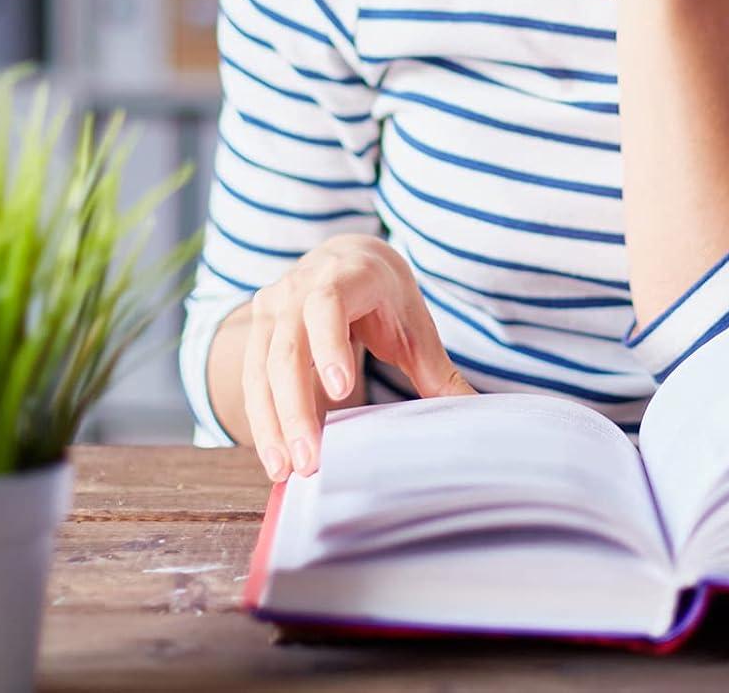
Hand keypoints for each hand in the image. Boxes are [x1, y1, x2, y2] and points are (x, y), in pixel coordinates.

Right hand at [243, 232, 475, 481]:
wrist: (348, 258)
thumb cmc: (385, 295)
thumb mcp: (414, 324)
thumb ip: (437, 369)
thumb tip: (476, 411)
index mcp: (347, 274)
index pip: (329, 306)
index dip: (330, 345)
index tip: (340, 391)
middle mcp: (300, 286)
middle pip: (288, 347)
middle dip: (296, 407)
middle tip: (309, 459)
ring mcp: (272, 307)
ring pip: (261, 368)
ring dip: (271, 423)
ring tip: (285, 470)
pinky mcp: (256, 329)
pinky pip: (252, 379)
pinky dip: (262, 419)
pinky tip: (275, 456)